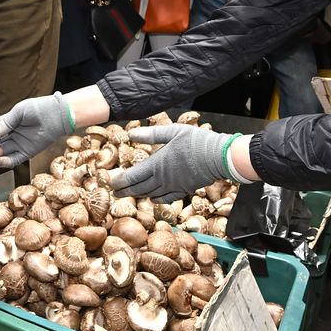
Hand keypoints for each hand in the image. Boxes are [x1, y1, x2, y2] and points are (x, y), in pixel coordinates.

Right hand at [0, 92, 74, 168]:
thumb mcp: (19, 111)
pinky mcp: (26, 152)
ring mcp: (18, 144)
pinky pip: (13, 159)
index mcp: (6, 123)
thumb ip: (6, 122)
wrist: (57, 115)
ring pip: (1, 153)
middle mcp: (10, 134)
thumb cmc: (39, 108)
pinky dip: (5, 162)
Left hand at [110, 125, 248, 202]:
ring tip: (129, 195)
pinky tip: (152, 198)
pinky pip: (166, 198)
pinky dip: (156, 199)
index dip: (120, 181)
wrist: (219, 157)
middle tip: (114, 192)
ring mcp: (173, 186)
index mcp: (157, 164)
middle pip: (139, 188)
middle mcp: (162, 179)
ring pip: (151, 194)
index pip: (132, 177)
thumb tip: (131, 134)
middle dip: (125, 191)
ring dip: (138, 195)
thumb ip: (151, 135)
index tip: (111, 183)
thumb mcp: (172, 132)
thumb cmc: (196, 141)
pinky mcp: (183, 190)